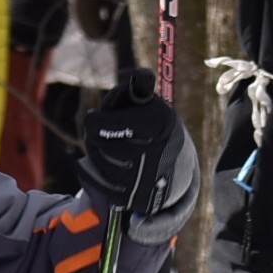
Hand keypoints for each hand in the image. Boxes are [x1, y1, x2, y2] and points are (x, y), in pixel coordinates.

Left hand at [79, 68, 189, 213]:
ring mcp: (145, 178)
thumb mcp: (150, 104)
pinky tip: (102, 167)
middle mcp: (154, 152)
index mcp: (157, 123)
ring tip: (106, 147)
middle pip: (97, 143)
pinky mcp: (136, 198)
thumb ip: (139, 86)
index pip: (100, 124)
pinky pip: (102, 184)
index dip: (95, 120)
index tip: (97, 117)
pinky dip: (97, 175)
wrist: (176, 169)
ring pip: (99, 163)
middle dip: (95, 137)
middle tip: (101, 133)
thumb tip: (134, 74)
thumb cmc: (154, 128)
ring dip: (97, 154)